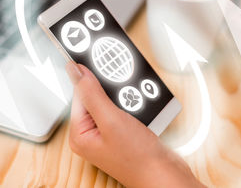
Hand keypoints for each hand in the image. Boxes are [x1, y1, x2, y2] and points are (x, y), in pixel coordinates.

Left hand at [65, 61, 204, 187]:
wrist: (165, 175)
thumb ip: (91, 93)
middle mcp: (90, 135)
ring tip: (133, 105)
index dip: (91, 80)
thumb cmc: (137, 159)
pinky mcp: (122, 134)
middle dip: (110, 91)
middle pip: (95, 97)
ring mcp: (107, 135)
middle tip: (121, 93)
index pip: (79, 95)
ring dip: (123, 98)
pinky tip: (139, 108)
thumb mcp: (111, 119)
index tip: (99, 66)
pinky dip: (132, 105)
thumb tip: (75, 71)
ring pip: (111, 102)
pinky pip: (123, 111)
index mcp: (78, 134)